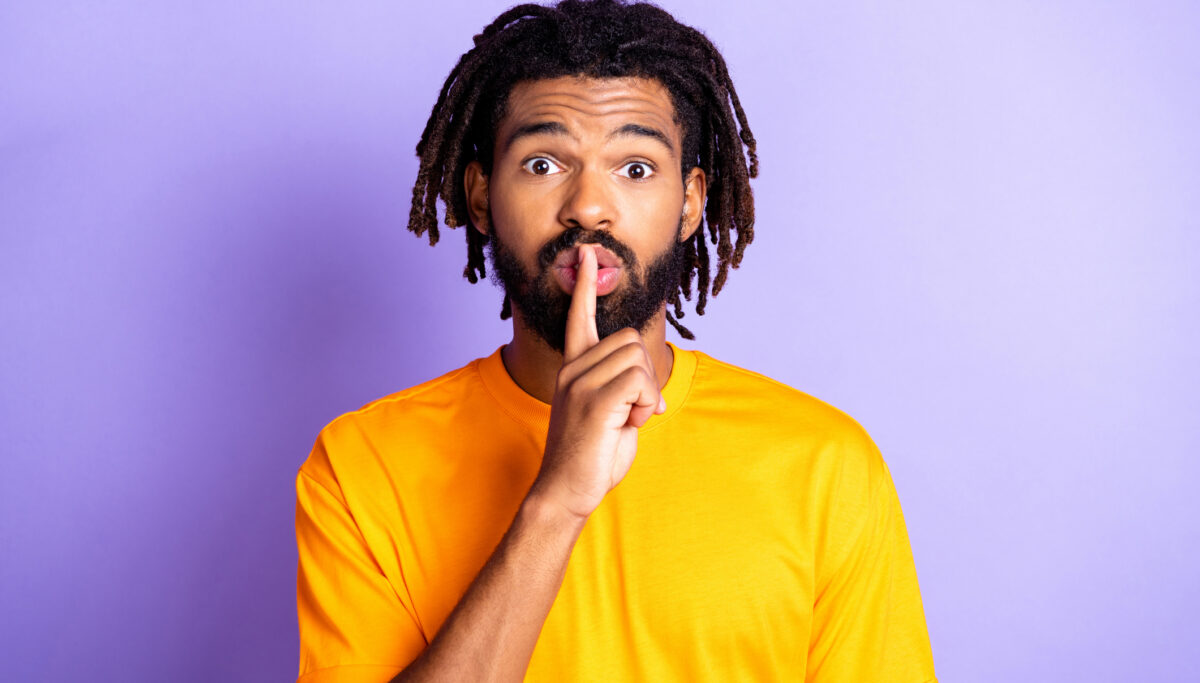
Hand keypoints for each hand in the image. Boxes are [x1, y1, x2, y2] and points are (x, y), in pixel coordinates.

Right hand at [528, 244, 666, 520]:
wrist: (567, 490)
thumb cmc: (592, 457)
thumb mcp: (611, 414)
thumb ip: (624, 390)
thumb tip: (651, 390)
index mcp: (574, 369)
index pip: (579, 318)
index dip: (585, 286)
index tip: (584, 255)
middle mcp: (573, 369)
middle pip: (631, 339)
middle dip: (644, 374)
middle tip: (633, 410)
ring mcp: (580, 382)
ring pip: (638, 358)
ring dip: (647, 392)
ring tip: (627, 419)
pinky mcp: (594, 399)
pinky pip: (641, 381)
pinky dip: (646, 404)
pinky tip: (629, 424)